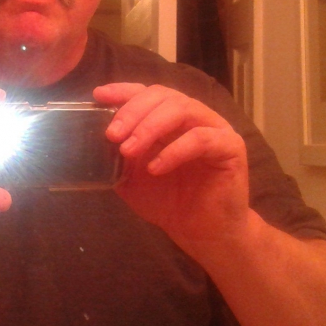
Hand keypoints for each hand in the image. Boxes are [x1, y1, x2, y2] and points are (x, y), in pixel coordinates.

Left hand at [93, 83, 250, 250]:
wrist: (202, 234)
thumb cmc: (169, 202)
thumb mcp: (132, 178)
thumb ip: (118, 156)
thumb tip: (95, 140)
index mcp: (171, 119)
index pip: (148, 93)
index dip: (124, 91)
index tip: (99, 96)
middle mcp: (194, 117)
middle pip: (164, 96)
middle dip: (133, 112)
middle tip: (112, 135)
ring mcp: (215, 129)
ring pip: (183, 109)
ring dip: (150, 127)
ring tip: (129, 150)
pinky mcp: (231, 147)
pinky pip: (201, 138)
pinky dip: (174, 150)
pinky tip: (155, 168)